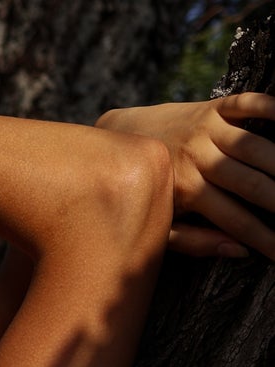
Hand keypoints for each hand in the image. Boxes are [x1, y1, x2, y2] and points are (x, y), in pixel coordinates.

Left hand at [97, 94, 274, 261]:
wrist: (119, 138)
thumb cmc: (143, 191)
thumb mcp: (159, 225)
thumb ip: (195, 241)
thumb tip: (238, 251)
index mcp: (188, 192)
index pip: (235, 221)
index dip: (264, 238)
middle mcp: (199, 159)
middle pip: (252, 184)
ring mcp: (206, 130)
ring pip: (256, 147)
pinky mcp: (212, 106)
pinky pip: (247, 103)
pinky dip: (272, 107)